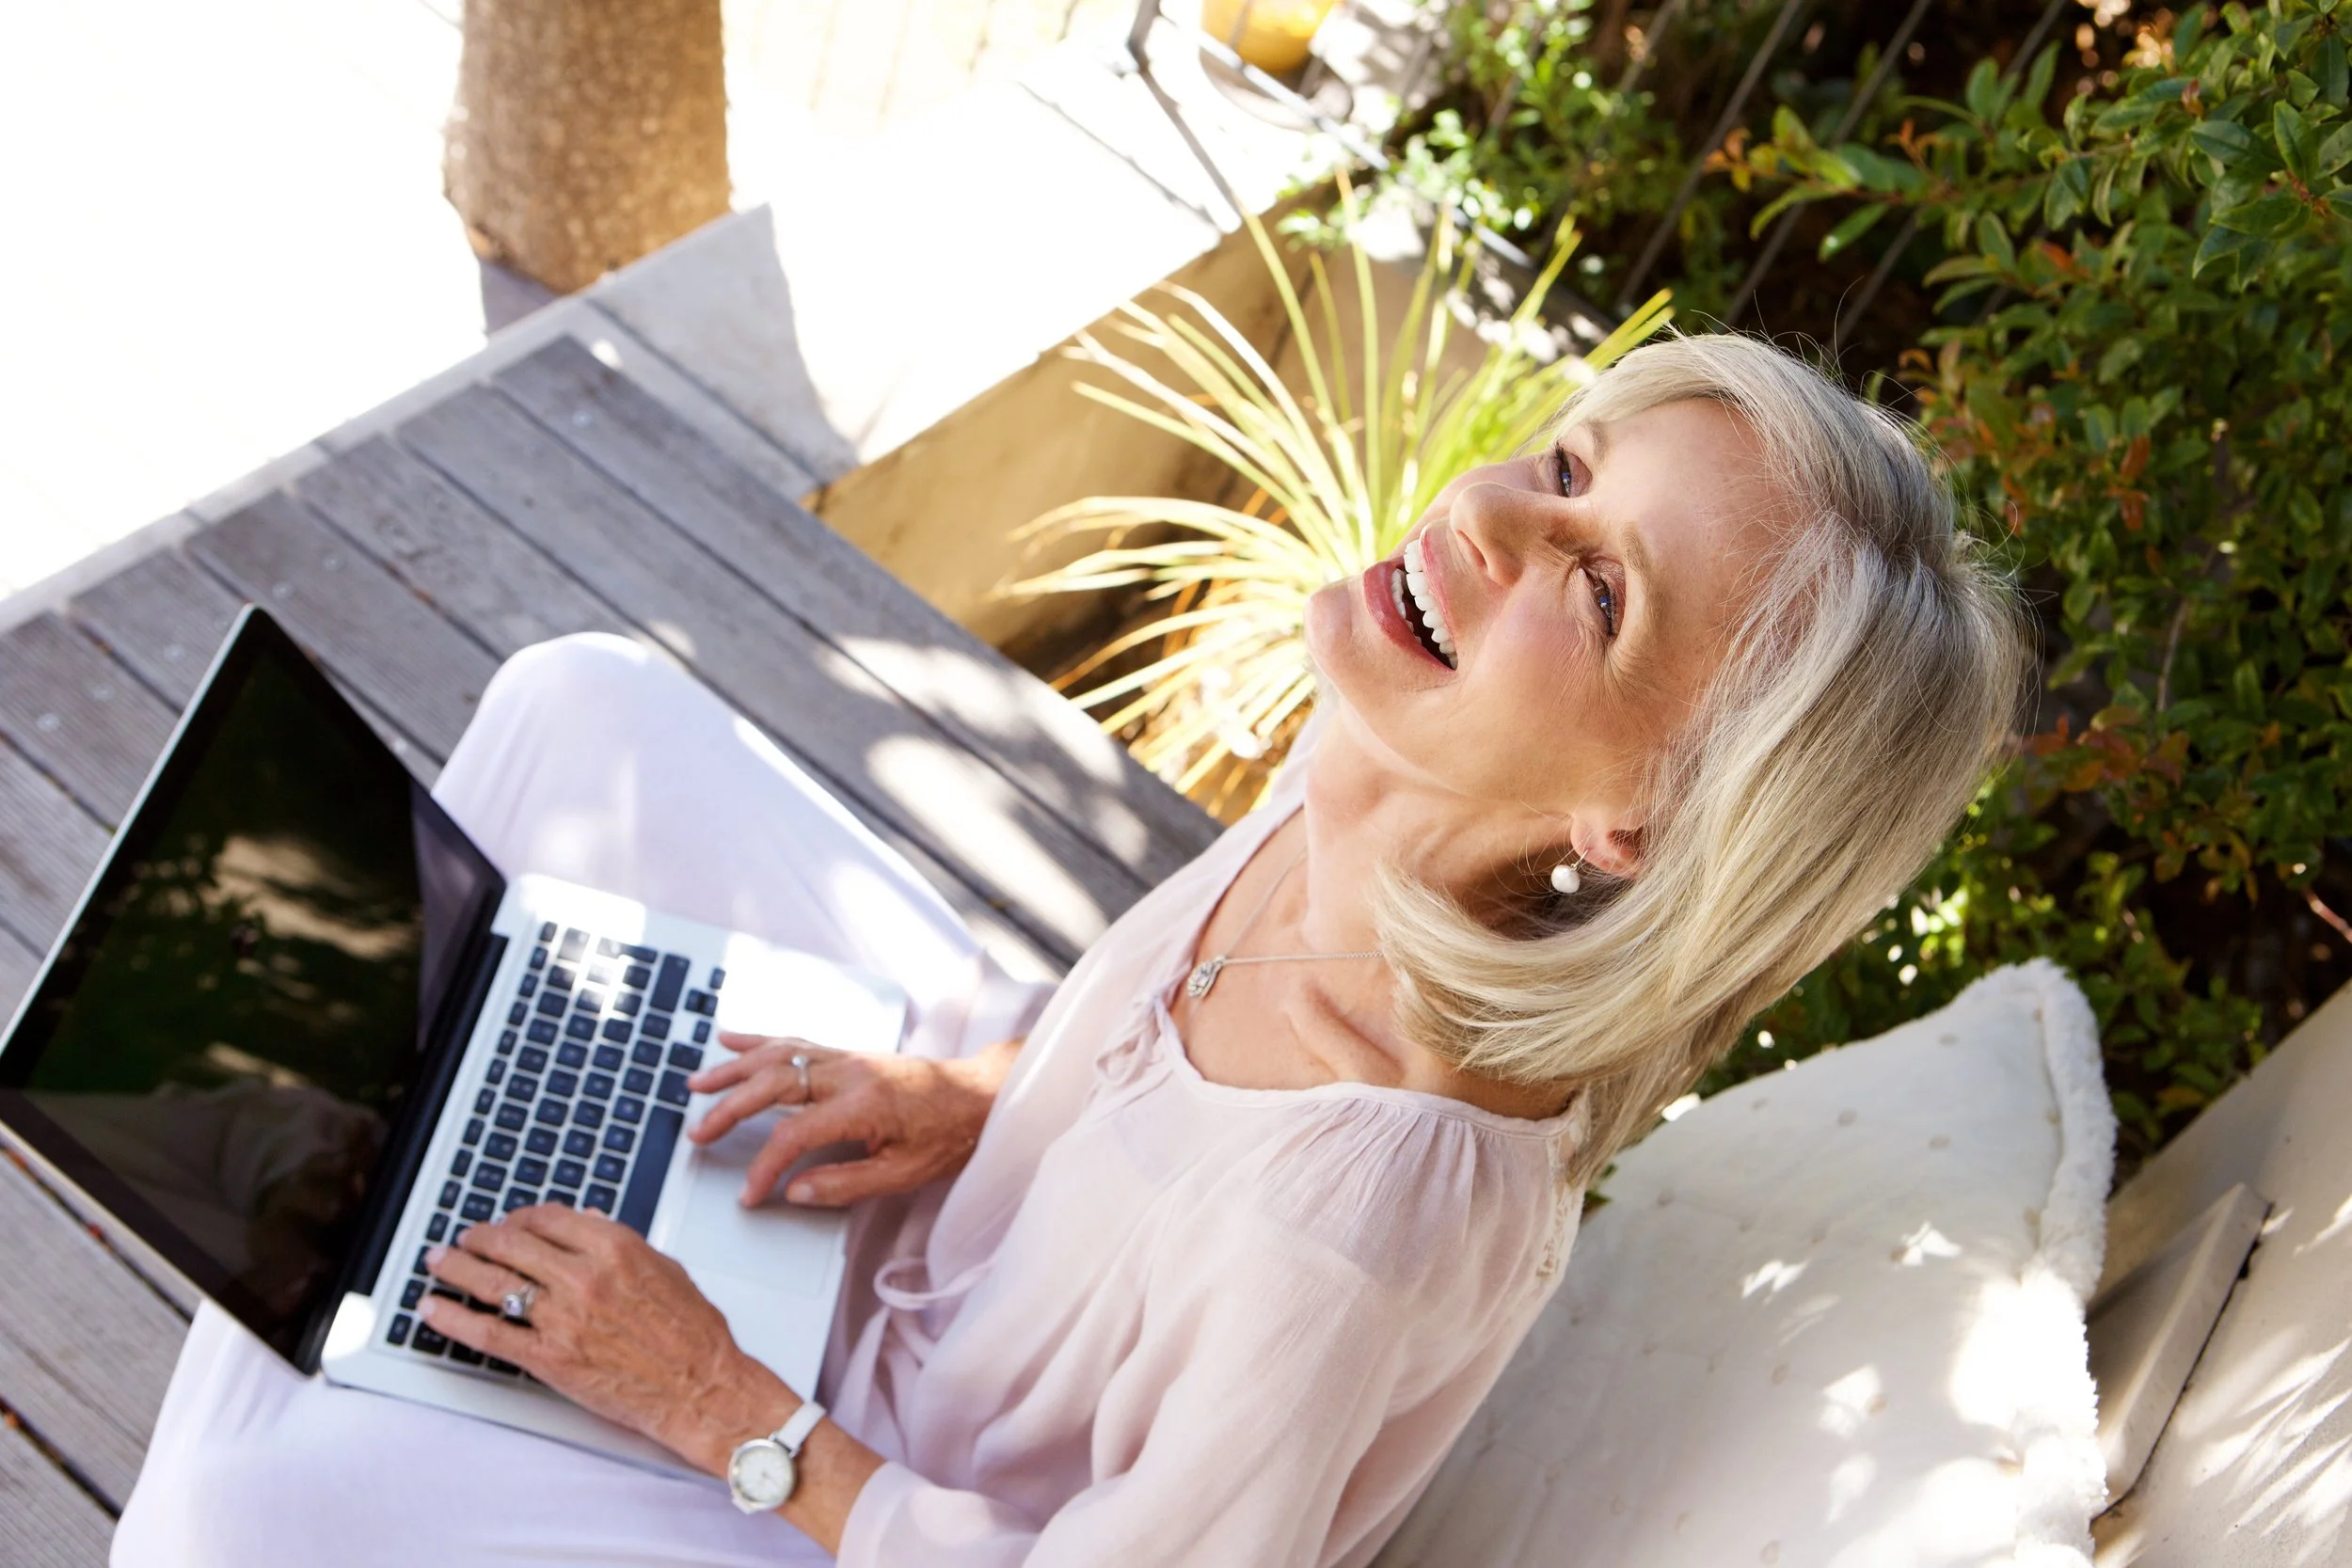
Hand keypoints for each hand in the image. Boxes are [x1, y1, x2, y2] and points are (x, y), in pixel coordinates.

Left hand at [421, 1204, 791, 1474]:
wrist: (701, 1388)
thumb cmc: (693, 1335)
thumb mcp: (666, 1269)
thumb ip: (621, 1243)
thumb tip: (587, 1223)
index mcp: (615, 1248)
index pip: (549, 1218)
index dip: (520, 1217)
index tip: (510, 1221)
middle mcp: (583, 1277)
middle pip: (512, 1244)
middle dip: (480, 1237)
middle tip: (465, 1238)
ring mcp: (562, 1318)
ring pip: (492, 1282)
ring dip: (456, 1267)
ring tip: (439, 1262)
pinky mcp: (548, 1358)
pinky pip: (487, 1332)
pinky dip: (452, 1319)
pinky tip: (432, 1310)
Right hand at [686, 1034, 1019, 1207]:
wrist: (980, 1094)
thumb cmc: (949, 1135)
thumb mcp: (904, 1174)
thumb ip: (846, 1185)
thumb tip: (795, 1193)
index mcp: (862, 1105)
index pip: (793, 1134)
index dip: (764, 1167)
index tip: (749, 1194)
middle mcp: (847, 1073)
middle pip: (772, 1083)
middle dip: (729, 1109)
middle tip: (697, 1134)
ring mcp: (845, 1057)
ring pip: (777, 1055)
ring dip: (732, 1069)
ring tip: (695, 1084)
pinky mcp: (846, 1052)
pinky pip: (794, 1040)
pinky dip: (758, 1040)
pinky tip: (730, 1039)